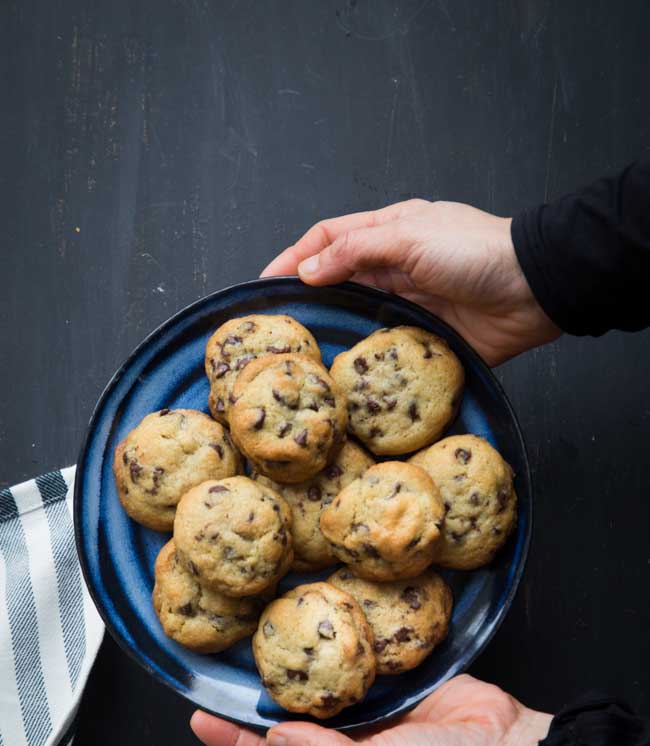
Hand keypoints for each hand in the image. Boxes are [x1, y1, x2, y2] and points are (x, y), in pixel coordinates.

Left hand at [190, 675, 551, 745]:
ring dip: (293, 679)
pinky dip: (334, 658)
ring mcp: (373, 716)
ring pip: (320, 696)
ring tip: (257, 652)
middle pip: (289, 728)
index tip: (199, 719)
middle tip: (221, 678)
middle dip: (256, 708)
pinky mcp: (395, 686)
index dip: (234, 743)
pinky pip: (355, 670)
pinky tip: (313, 637)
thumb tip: (274, 733)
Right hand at [261, 200, 560, 365]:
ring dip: (333, 328)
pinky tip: (343, 370)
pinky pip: (385, 348)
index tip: (266, 282)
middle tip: (277, 323)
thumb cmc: (474, 251)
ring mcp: (408, 304)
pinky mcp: (424, 339)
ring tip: (301, 350)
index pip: (329, 240)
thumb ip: (355, 252)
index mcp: (390, 232)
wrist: (532, 290)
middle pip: (339, 280)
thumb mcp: (408, 237)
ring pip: (358, 316)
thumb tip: (308, 269)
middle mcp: (395, 268)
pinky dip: (365, 357)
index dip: (295, 257)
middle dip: (308, 296)